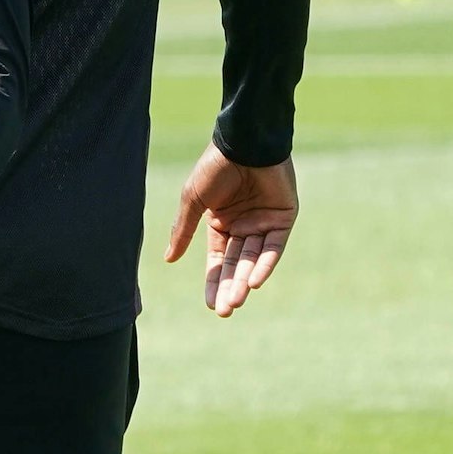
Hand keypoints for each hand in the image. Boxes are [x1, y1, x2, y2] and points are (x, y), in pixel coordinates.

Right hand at [163, 142, 298, 316]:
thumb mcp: (193, 200)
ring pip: (254, 259)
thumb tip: (168, 259)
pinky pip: (274, 247)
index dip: (214, 282)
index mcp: (221, 222)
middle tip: (225, 312)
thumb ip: (183, 230)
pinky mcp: (284, 217)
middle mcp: (243, 225)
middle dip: (230, 287)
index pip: (218, 260)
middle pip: (236, 264)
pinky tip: (254, 281)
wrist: (244, 142)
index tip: (212, 306)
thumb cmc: (215, 167)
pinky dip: (265, 264)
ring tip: (237, 300)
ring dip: (245, 280)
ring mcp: (264, 222)